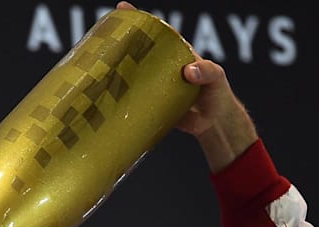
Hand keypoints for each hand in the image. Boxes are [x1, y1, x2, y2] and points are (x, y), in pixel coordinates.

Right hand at [116, 1, 257, 171]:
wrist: (216, 124)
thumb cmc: (219, 95)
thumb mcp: (217, 77)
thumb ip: (206, 71)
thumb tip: (188, 71)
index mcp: (176, 54)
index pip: (158, 32)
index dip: (142, 19)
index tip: (124, 8)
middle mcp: (163, 68)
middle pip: (140, 52)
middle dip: (122, 43)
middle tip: (103, 39)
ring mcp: (156, 86)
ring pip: (134, 75)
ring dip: (119, 72)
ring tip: (100, 67)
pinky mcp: (153, 105)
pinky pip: (136, 100)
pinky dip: (124, 99)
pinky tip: (109, 98)